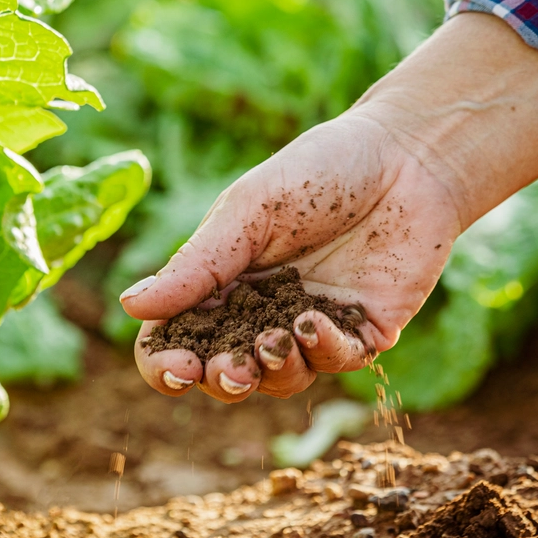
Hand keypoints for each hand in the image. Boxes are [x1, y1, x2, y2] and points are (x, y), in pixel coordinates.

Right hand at [120, 13, 537, 401]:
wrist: (407, 157)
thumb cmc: (320, 171)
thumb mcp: (247, 212)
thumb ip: (197, 264)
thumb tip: (130, 304)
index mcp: (221, 282)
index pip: (177, 340)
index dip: (166, 365)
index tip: (175, 369)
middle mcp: (261, 312)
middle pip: (223, 373)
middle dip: (218, 380)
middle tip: (224, 369)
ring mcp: (312, 328)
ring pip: (279, 380)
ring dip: (270, 371)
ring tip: (272, 342)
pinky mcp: (363, 332)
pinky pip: (335, 363)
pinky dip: (321, 352)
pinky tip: (314, 323)